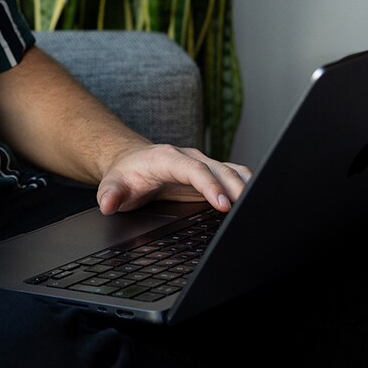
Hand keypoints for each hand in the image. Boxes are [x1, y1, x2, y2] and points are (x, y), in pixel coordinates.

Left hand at [96, 142, 252, 214]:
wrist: (130, 162)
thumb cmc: (125, 175)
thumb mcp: (111, 185)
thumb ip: (109, 194)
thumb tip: (108, 204)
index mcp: (167, 158)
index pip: (194, 170)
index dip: (210, 186)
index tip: (222, 204)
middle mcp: (189, 157)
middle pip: (219, 170)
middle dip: (235, 189)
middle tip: (247, 210)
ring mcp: (203, 163)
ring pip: (231, 171)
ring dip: (246, 186)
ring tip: (259, 205)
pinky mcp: (210, 173)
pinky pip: (234, 175)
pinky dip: (247, 185)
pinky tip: (256, 200)